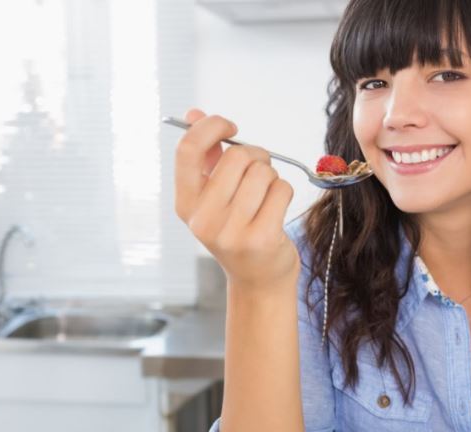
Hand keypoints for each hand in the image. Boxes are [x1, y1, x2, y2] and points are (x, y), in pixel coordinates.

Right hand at [173, 108, 298, 290]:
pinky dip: (284, 191)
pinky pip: (281, 189)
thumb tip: (194, 113)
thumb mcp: (214, 197)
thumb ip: (205, 156)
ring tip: (266, 194)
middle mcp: (203, 220)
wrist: (258, 279)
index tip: (230, 128)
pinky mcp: (261, 239)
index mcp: (185, 204)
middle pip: (236, 156)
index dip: (212, 127)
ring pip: (262, 172)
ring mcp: (231, 232)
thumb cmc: (237, 229)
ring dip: (271, 176)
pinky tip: (277, 208)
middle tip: (260, 170)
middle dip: (256, 155)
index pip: (188, 150)